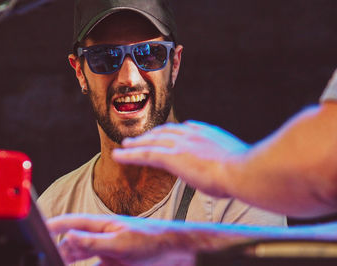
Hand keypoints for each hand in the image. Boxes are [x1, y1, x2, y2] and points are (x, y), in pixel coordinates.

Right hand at [47, 214, 194, 265]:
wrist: (176, 252)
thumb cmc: (153, 239)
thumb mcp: (120, 243)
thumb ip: (93, 242)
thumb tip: (69, 237)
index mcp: (104, 225)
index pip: (74, 223)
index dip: (56, 225)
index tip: (41, 228)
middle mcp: (104, 237)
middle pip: (75, 244)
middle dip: (62, 251)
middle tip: (51, 257)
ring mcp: (110, 252)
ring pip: (84, 259)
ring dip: (73, 261)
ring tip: (61, 262)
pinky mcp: (117, 265)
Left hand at [112, 120, 249, 196]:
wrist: (244, 171)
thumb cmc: (246, 171)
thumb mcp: (237, 161)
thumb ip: (226, 159)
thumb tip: (228, 164)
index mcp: (206, 133)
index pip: (184, 129)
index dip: (171, 132)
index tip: (164, 133)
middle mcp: (191, 135)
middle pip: (164, 133)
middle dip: (150, 135)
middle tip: (139, 139)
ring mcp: (180, 145)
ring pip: (151, 142)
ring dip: (136, 144)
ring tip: (124, 146)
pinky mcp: (172, 157)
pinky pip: (145, 155)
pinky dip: (130, 154)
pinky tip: (119, 155)